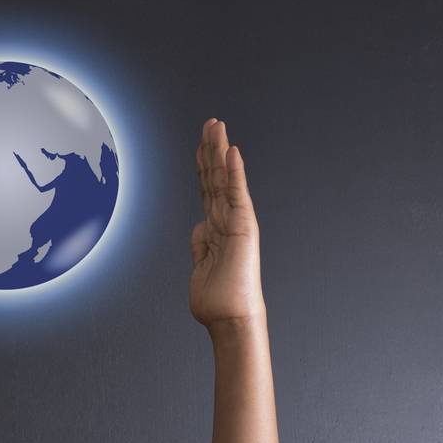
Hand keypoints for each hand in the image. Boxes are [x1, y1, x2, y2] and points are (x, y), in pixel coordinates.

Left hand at [189, 118, 264, 326]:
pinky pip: (237, 194)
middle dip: (211, 151)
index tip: (200, 147)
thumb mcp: (200, 267)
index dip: (203, 168)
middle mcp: (227, 221)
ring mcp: (236, 222)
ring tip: (217, 127)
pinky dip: (234, 172)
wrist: (230, 318)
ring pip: (225, 180)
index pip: (208, 191)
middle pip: (215, 179)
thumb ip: (200, 245)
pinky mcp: (244, 227)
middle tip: (210, 124)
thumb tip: (198, 228)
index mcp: (216, 229)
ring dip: (220, 152)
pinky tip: (231, 151)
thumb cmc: (218, 299)